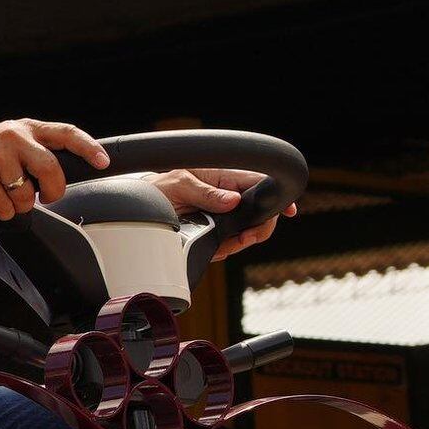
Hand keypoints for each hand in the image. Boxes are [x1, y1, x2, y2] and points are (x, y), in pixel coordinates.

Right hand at [0, 118, 104, 224]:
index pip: (66, 133)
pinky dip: (2, 211)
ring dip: (20, 205)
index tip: (103, 162)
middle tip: (46, 197)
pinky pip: (3, 205)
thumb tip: (64, 175)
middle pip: (50, 169)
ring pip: (25, 193)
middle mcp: (14, 136)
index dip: (88, 148)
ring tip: (8, 196)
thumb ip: (37, 150)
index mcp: (28, 128)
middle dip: (53, 191)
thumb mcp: (12, 140)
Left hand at [147, 165, 291, 257]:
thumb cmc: (158, 189)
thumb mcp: (179, 185)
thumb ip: (206, 193)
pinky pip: (227, 245)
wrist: (140, 208)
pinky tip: (212, 248)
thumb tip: (233, 201)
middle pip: (258, 214)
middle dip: (255, 229)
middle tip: (243, 238)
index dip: (276, 197)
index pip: (259, 183)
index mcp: (222, 178)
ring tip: (221, 244)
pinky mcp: (213, 233)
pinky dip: (222, 250)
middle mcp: (226, 197)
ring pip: (244, 233)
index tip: (288, 210)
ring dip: (236, 243)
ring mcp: (221, 216)